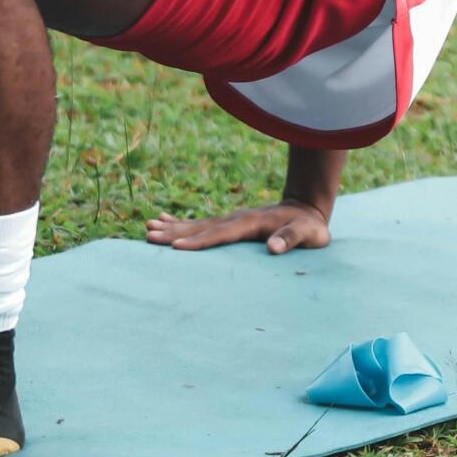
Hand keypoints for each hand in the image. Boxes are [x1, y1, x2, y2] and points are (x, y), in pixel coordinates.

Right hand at [143, 200, 330, 254]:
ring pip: (197, 223)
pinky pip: (201, 224)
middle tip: (148, 234)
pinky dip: (181, 222)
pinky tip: (164, 220)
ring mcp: (231, 220)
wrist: (306, 209)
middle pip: (201, 226)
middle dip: (174, 231)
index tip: (176, 246)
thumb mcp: (308, 234)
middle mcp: (236, 219)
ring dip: (172, 226)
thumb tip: (274, 247)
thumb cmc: (308, 227)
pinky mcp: (229, 224)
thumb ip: (292, 238)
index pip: (221, 234)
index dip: (199, 240)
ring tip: (148, 225)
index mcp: (251, 223)